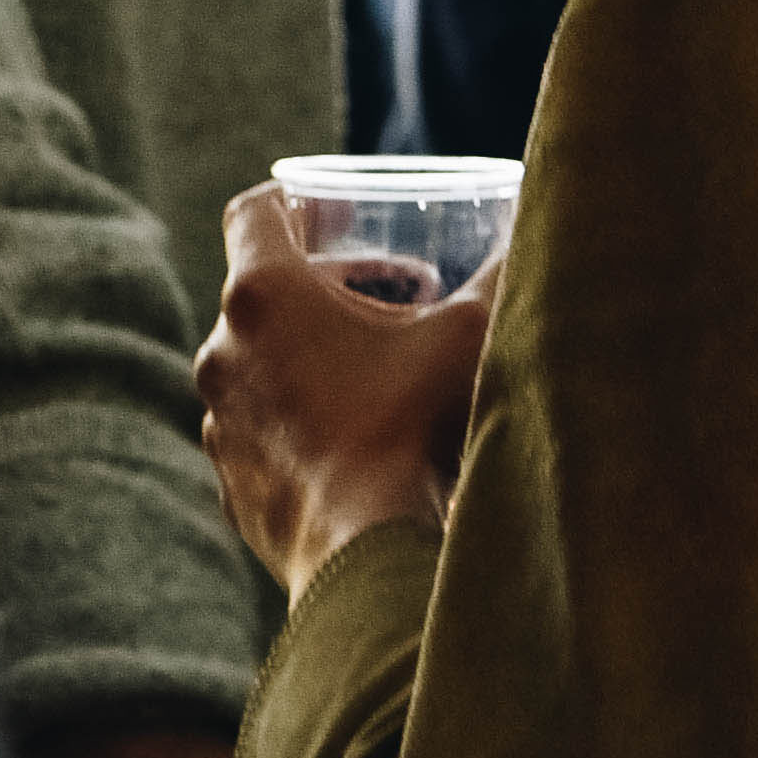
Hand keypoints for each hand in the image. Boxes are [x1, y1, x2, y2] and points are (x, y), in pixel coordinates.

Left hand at [197, 181, 495, 598]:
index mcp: (264, 296)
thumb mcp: (467, 334)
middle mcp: (223, 353)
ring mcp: (219, 421)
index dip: (298, 205)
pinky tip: (361, 436)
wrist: (367, 553)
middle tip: (391, 299)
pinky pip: (263, 429)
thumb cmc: (410, 428)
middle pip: (264, 292)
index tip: (341, 218)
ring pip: (260, 364)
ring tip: (381, 372)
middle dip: (328, 288)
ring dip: (311, 355)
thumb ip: (500, 276)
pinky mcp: (231, 480)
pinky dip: (302, 418)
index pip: (254, 214)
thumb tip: (538, 239)